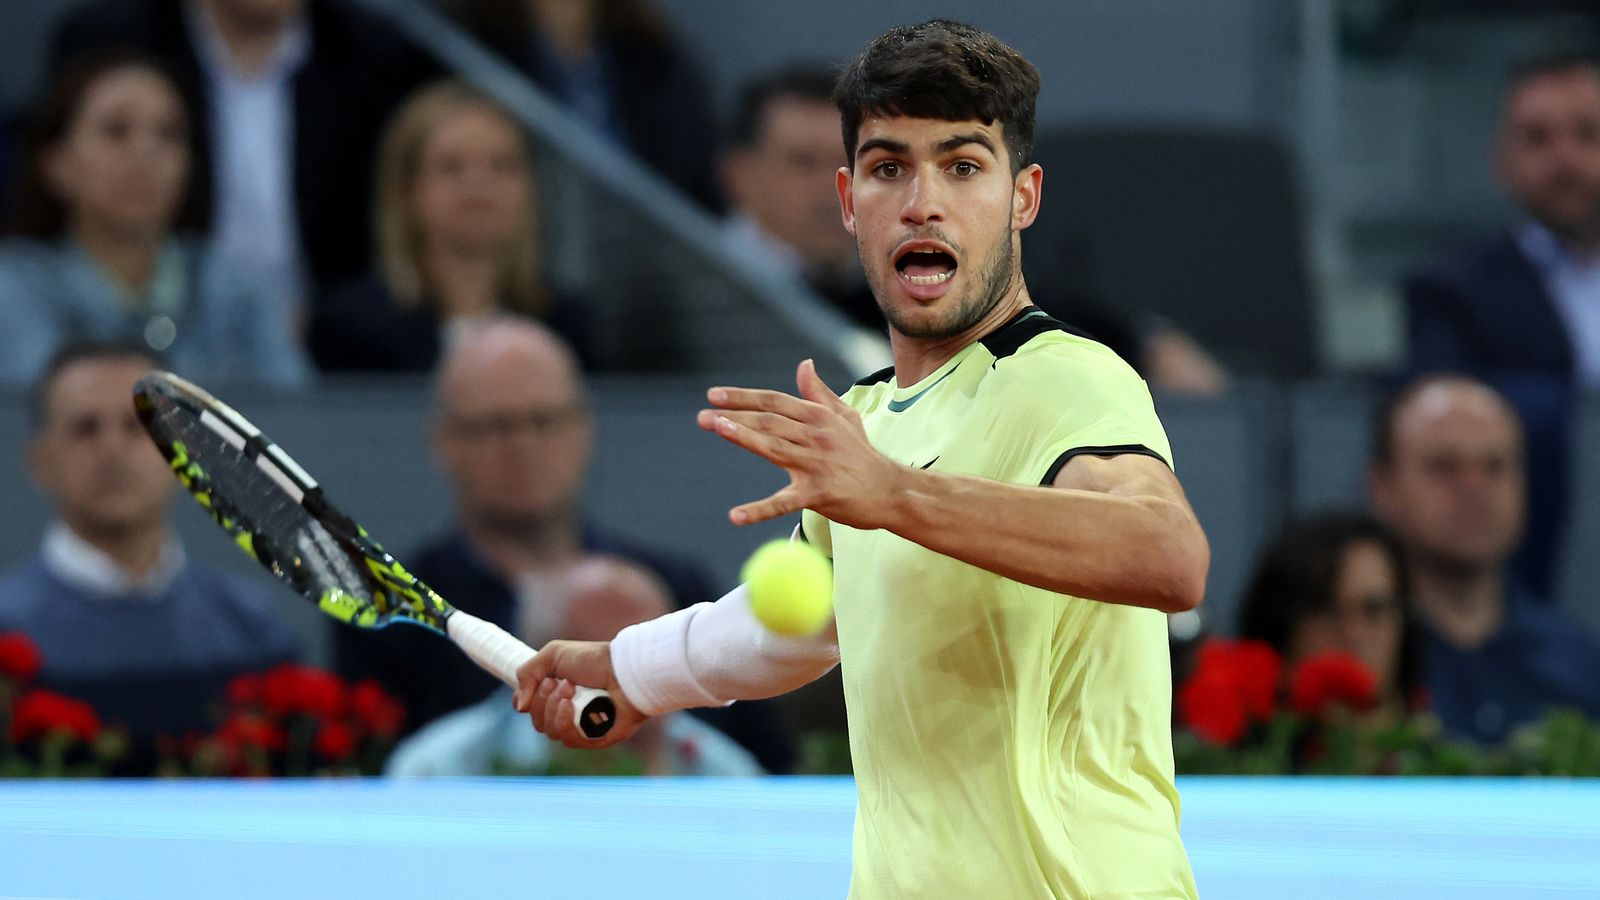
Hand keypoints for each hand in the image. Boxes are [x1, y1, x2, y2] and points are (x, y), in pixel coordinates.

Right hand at [513, 640, 647, 749]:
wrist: (623, 670)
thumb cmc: (593, 660)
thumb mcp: (553, 654)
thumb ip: (527, 673)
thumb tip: (520, 707)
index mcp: (558, 695)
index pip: (531, 709)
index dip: (528, 700)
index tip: (540, 682)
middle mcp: (569, 713)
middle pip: (538, 721)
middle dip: (543, 700)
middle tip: (559, 682)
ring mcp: (582, 727)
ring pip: (550, 731)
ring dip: (554, 709)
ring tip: (570, 689)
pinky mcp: (595, 739)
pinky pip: (569, 741)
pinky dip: (564, 722)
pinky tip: (569, 706)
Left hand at [699, 359, 903, 528]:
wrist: (891, 490)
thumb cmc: (862, 455)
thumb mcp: (844, 418)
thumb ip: (819, 394)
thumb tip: (803, 365)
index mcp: (819, 417)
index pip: (774, 401)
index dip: (743, 397)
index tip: (714, 395)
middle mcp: (817, 436)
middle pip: (769, 421)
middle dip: (734, 416)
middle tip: (703, 416)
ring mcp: (817, 465)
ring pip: (774, 448)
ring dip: (744, 437)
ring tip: (717, 428)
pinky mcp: (819, 494)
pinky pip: (785, 503)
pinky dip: (760, 510)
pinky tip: (736, 515)